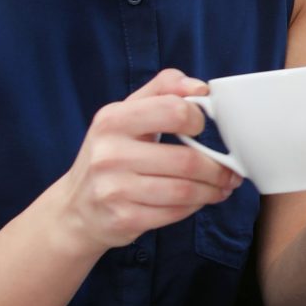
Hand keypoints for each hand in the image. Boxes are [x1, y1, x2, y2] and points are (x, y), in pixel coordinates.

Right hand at [49, 68, 238, 253]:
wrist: (75, 208)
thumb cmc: (110, 155)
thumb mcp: (125, 115)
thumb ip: (162, 90)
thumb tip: (199, 87)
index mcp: (113, 120)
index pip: (173, 110)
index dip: (198, 119)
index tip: (204, 128)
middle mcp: (110, 154)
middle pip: (186, 160)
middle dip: (218, 168)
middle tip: (230, 172)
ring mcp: (114, 189)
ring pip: (185, 190)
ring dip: (212, 190)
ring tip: (221, 187)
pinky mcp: (123, 218)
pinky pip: (174, 213)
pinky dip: (194, 207)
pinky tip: (198, 201)